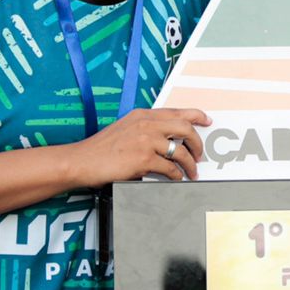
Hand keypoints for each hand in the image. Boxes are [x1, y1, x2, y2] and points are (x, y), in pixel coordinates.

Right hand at [69, 108, 208, 184]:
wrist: (82, 161)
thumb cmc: (101, 148)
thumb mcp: (125, 128)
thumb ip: (146, 128)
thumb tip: (168, 139)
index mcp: (142, 115)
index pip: (177, 111)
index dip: (196, 115)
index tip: (207, 120)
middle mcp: (146, 124)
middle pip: (185, 128)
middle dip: (198, 143)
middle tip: (200, 154)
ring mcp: (146, 141)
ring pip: (181, 151)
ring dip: (190, 164)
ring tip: (191, 172)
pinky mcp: (143, 159)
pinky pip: (170, 168)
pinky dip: (177, 175)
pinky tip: (176, 178)